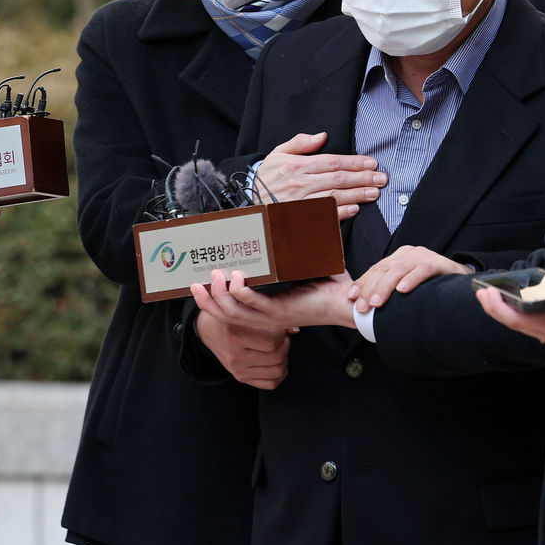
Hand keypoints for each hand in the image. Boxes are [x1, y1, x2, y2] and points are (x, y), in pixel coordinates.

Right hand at [191, 269, 356, 330]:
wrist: (349, 302)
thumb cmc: (329, 287)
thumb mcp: (301, 269)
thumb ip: (289, 255)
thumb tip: (283, 229)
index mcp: (266, 308)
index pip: (231, 309)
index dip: (212, 300)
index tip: (200, 284)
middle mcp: (265, 315)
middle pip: (225, 313)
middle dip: (207, 299)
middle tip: (195, 283)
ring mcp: (272, 315)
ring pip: (235, 311)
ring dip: (221, 294)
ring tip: (215, 276)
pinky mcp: (282, 312)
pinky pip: (255, 305)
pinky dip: (243, 293)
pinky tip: (236, 280)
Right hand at [195, 308, 289, 389]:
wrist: (208, 329)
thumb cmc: (229, 315)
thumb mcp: (244, 308)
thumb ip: (268, 316)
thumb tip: (294, 328)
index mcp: (235, 334)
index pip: (273, 341)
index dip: (282, 332)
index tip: (278, 326)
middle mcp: (235, 355)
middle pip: (278, 356)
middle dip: (285, 344)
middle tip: (281, 336)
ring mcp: (238, 369)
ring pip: (278, 371)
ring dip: (284, 358)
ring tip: (278, 347)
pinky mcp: (241, 377)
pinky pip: (271, 383)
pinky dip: (279, 373)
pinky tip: (275, 361)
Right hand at [254, 132, 386, 220]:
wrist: (248, 200)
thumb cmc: (267, 176)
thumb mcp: (278, 153)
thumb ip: (300, 143)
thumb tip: (322, 136)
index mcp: (297, 165)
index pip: (332, 162)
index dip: (354, 162)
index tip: (372, 163)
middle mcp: (300, 183)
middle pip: (338, 179)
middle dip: (363, 178)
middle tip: (381, 178)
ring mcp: (300, 202)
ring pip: (334, 197)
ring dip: (357, 195)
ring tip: (374, 192)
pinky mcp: (300, 218)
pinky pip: (323, 216)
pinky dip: (340, 213)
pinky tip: (354, 209)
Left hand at [351, 246, 472, 313]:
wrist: (462, 280)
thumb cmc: (431, 285)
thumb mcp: (407, 285)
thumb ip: (391, 290)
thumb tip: (368, 306)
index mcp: (399, 257)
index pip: (376, 269)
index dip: (363, 282)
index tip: (351, 297)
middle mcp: (408, 253)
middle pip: (384, 270)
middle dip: (370, 289)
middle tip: (362, 307)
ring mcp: (423, 256)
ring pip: (399, 269)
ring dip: (385, 287)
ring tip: (376, 303)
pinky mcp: (438, 263)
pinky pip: (422, 270)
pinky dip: (411, 280)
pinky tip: (403, 290)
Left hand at [476, 270, 544, 359]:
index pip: (512, 317)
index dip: (493, 305)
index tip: (484, 292)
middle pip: (515, 325)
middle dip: (496, 308)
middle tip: (484, 295)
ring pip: (531, 330)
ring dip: (515, 315)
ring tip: (507, 300)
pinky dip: (535, 321)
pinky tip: (537, 311)